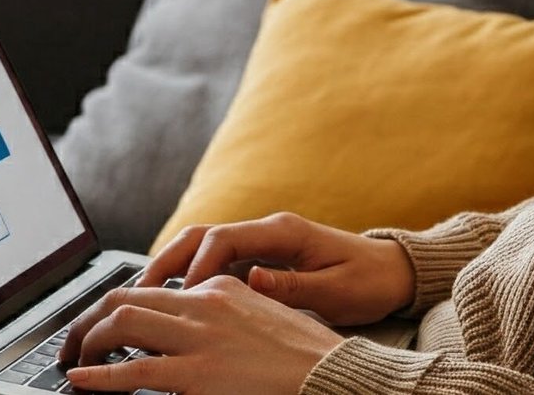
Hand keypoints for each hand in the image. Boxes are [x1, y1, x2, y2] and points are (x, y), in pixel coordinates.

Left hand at [56, 273, 345, 393]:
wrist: (334, 377)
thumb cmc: (309, 359)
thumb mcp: (266, 319)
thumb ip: (229, 318)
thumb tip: (196, 333)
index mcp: (222, 288)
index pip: (156, 287)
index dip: (121, 307)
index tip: (107, 326)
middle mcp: (206, 303)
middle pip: (128, 297)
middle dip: (91, 318)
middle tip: (76, 341)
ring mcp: (199, 339)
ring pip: (122, 323)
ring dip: (88, 340)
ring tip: (74, 359)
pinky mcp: (197, 375)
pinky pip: (133, 371)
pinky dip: (98, 375)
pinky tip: (81, 380)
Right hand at [131, 211, 415, 327]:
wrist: (394, 272)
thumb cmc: (369, 281)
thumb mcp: (335, 289)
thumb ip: (292, 284)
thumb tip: (252, 279)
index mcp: (284, 232)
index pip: (225, 238)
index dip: (197, 265)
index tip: (182, 294)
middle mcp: (269, 231)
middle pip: (204, 236)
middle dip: (168, 260)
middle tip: (139, 292)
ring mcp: (264, 243)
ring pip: (206, 248)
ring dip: (175, 268)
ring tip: (147, 298)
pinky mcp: (264, 258)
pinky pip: (220, 263)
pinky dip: (195, 278)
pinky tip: (178, 303)